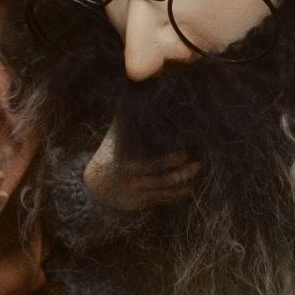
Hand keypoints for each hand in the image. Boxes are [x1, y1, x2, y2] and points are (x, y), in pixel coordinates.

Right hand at [83, 126, 199, 210]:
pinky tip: (190, 191)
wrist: (95, 186)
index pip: (150, 163)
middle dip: (179, 171)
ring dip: (181, 181)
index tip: (186, 153)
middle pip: (160, 177)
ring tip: (198, 171)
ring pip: (163, 189)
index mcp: (125, 163)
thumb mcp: (113, 137)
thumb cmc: (109, 153)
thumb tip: (133, 91)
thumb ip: (124, 118)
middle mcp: (132, 180)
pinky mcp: (141, 202)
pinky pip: (161, 200)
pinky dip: (176, 196)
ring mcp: (137, 192)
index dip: (168, 160)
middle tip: (199, 163)